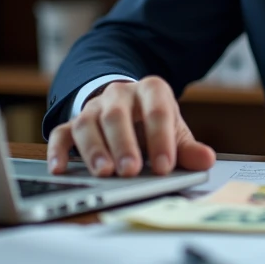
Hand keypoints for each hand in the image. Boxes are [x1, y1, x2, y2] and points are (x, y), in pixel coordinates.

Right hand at [45, 76, 215, 177]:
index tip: (164, 166)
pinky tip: (60, 168)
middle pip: (117, 115)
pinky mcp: (73, 123)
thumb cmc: (153, 123)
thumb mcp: (174, 131)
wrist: (129, 107)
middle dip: (124, 144)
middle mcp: (119, 95)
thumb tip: (206, 159)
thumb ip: (188, 148)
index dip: (161, 138)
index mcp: (151, 90)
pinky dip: (58, 150)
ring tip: (104, 173)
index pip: (157, 110)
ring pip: (88, 123)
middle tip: (130, 171)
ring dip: (94, 149)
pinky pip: (61, 133)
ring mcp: (94, 108)